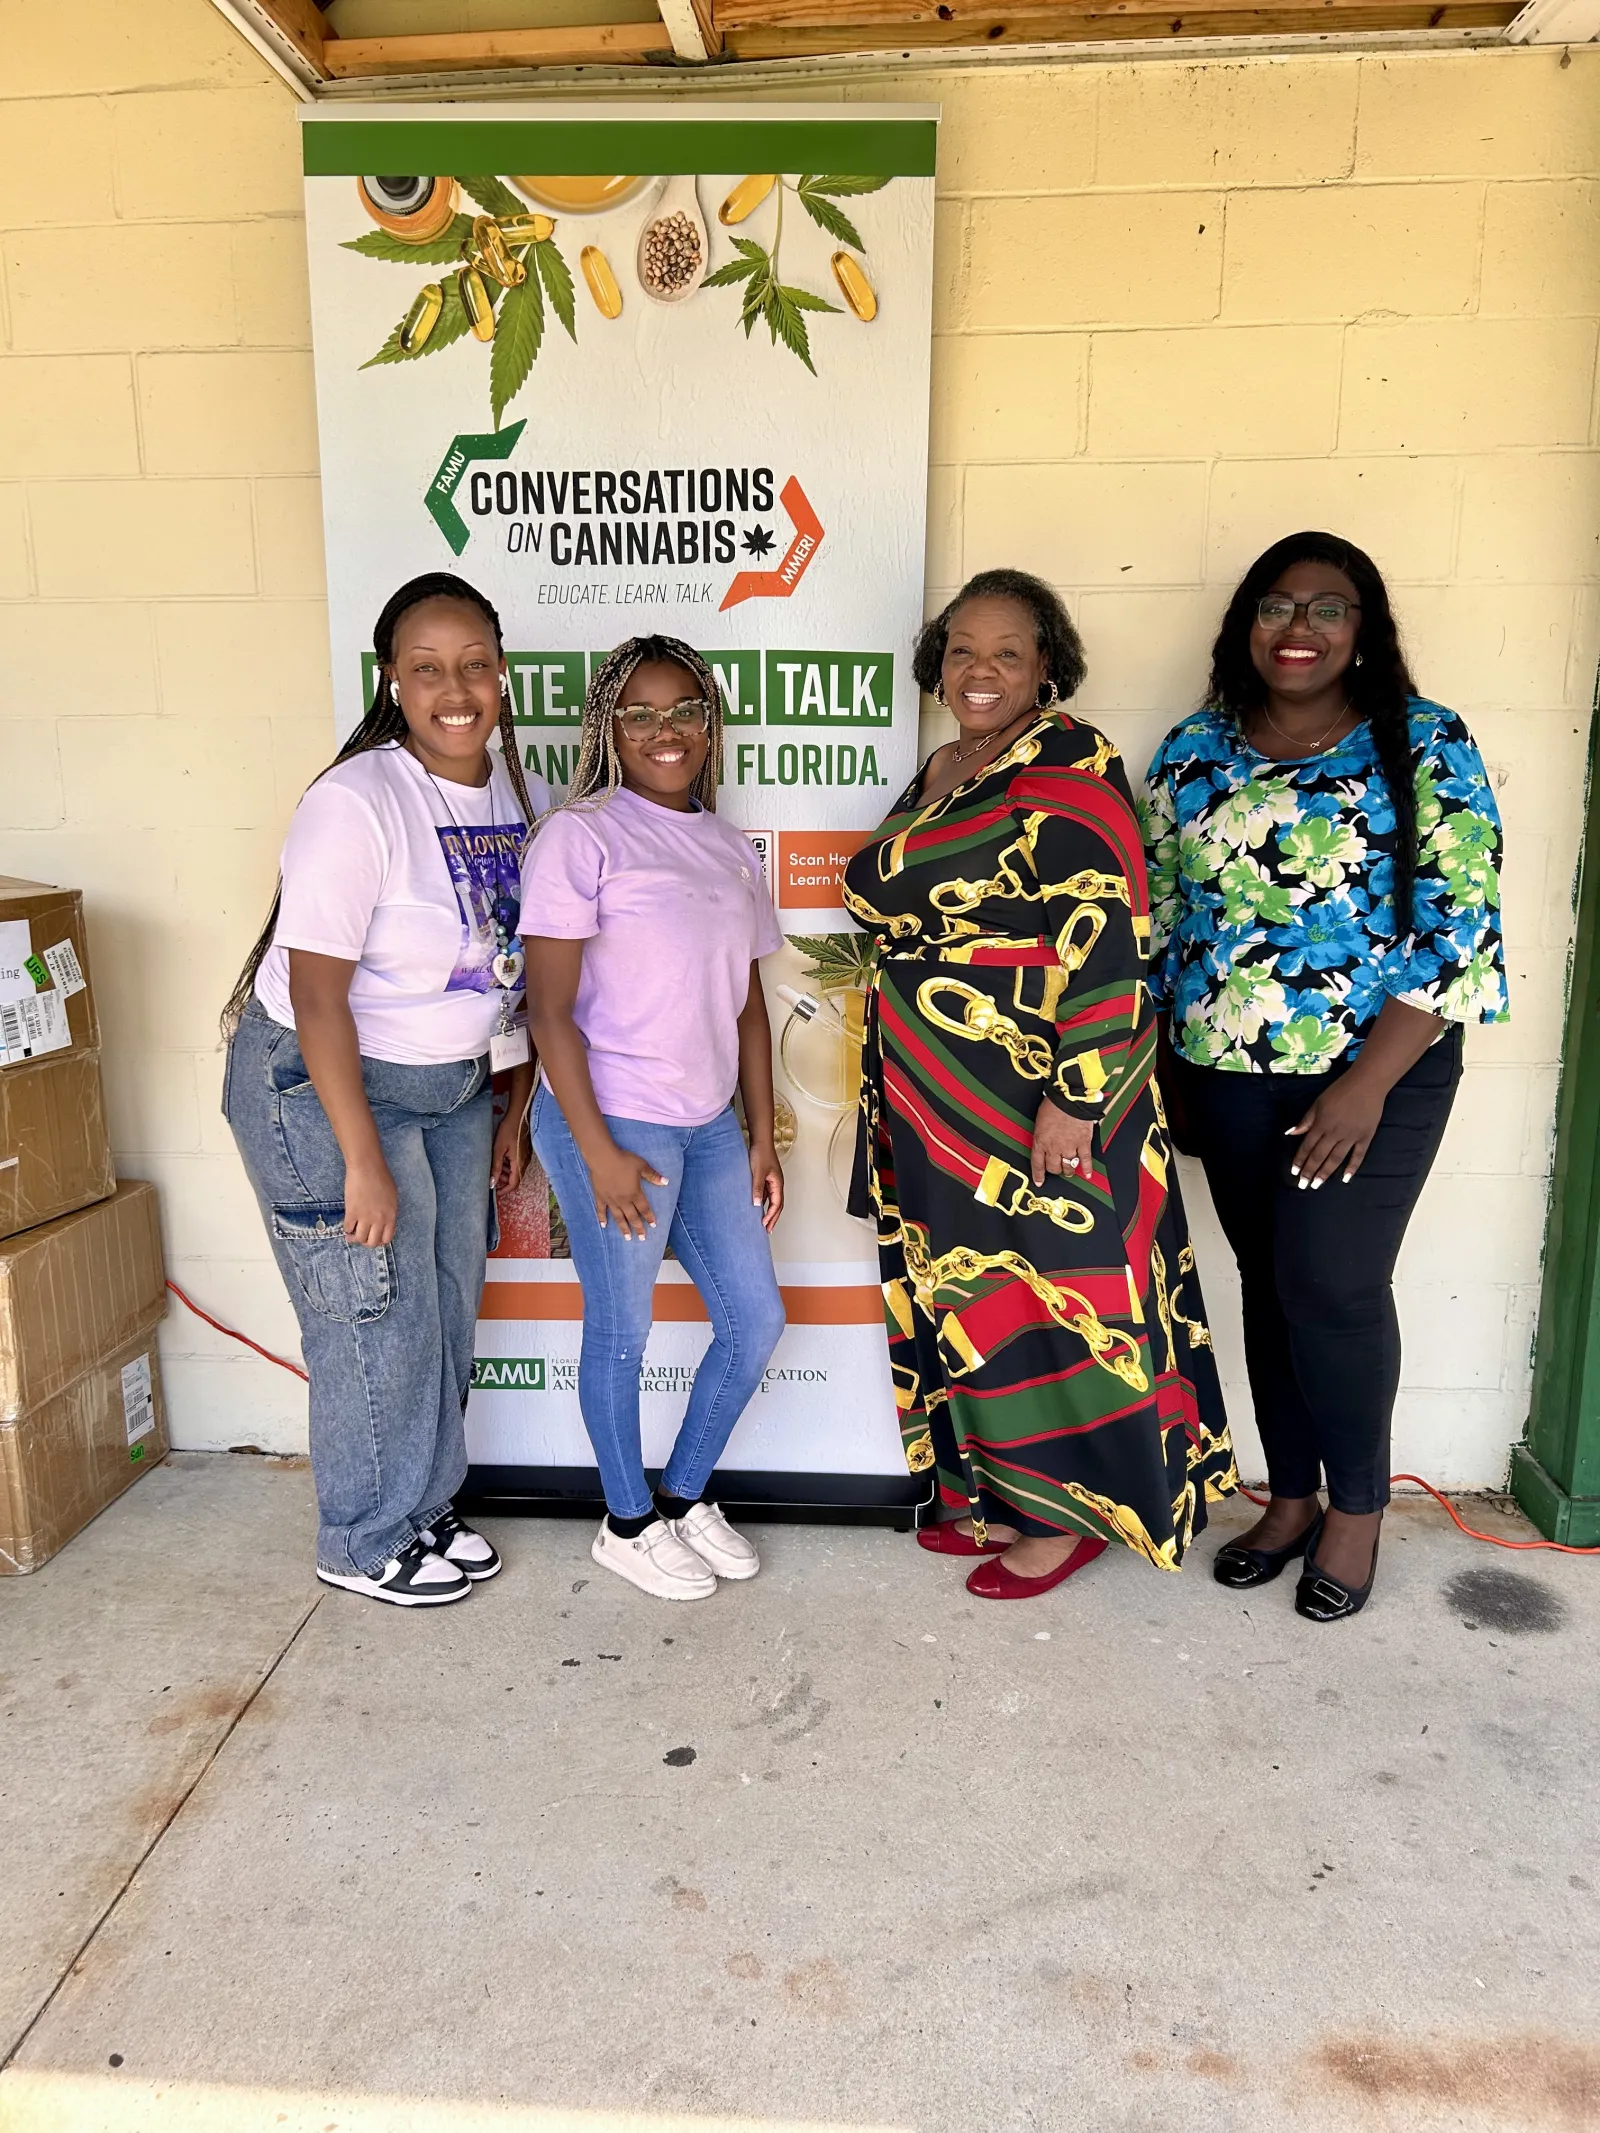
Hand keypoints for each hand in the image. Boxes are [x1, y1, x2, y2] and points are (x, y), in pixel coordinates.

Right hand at [343, 1157, 397, 1246]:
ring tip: (351, 1234)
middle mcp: (379, 1220)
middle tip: (361, 1237)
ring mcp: (365, 1217)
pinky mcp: (352, 1212)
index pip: (387, 1238)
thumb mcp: (392, 1196)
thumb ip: (389, 1210)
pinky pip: (348, 1228)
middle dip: (366, 1242)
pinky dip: (347, 1229)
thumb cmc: (381, 1177)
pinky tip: (347, 1225)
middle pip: (372, 1242)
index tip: (374, 1237)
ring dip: (355, 1238)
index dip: (379, 1241)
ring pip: (359, 1238)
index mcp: (391, 1216)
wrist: (367, 1167)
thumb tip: (383, 1220)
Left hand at [491, 1108, 527, 1191]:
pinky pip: (516, 1163)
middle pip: (515, 1179)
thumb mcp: (498, 1150)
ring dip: (505, 1173)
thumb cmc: (508, 1130)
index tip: (495, 1193)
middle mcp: (524, 1162)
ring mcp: (525, 1157)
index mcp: (519, 1164)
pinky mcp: (524, 1152)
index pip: (514, 1184)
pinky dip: (508, 1165)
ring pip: (515, 1171)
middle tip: (491, 1177)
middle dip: (503, 1181)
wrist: (518, 1116)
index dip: (504, 1191)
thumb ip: (495, 1167)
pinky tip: (500, 1158)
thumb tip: (492, 1183)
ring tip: (494, 1166)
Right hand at [586, 1141, 667, 1240]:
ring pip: (618, 1217)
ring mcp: (611, 1200)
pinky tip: (603, 1226)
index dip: (649, 1217)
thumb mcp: (642, 1166)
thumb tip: (666, 1182)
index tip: (653, 1226)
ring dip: (623, 1228)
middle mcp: (623, 1200)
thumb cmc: (624, 1161)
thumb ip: (653, 1176)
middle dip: (638, 1228)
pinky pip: (601, 1210)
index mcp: (634, 1193)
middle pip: (632, 1217)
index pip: (644, 1209)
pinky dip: (602, 1218)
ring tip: (627, 1238)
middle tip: (642, 1238)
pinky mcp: (600, 1197)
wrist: (603, 1158)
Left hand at [749, 1141, 784, 1231]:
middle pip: (777, 1205)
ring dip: (768, 1212)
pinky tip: (756, 1208)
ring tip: (763, 1222)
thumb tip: (756, 1204)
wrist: (760, 1141)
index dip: (771, 1216)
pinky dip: (762, 1203)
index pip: (777, 1204)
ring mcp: (771, 1182)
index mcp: (778, 1184)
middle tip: (767, 1230)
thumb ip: (757, 1188)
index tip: (764, 1225)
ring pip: (772, 1201)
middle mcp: (776, 1184)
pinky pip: (766, 1195)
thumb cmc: (761, 1154)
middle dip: (773, 1218)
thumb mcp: (758, 1172)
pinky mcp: (765, 1179)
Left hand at [1031, 1095, 1095, 1185]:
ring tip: (1069, 1170)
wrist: (1070, 1099)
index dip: (1038, 1174)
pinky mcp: (1083, 1144)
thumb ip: (1041, 1134)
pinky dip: (1086, 1168)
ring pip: (1068, 1166)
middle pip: (1053, 1167)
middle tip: (1056, 1169)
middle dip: (1054, 1170)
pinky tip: (1087, 1173)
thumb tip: (1043, 1140)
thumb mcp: (1040, 1120)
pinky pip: (1085, 1160)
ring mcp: (1069, 1147)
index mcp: (1041, 1141)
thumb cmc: (1054, 1105)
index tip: (1039, 1181)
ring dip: (1068, 1170)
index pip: (1037, 1163)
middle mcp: (1054, 1147)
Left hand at [1286, 1069, 1386, 1186]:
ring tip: (1317, 1185)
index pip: (1307, 1147)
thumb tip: (1291, 1133)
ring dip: (1325, 1173)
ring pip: (1335, 1159)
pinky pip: (1358, 1156)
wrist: (1367, 1084)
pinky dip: (1351, 1168)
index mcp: (1321, 1124)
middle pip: (1319, 1156)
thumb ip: (1306, 1120)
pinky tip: (1344, 1179)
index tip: (1294, 1172)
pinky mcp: (1365, 1137)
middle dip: (1310, 1172)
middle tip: (1303, 1185)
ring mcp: (1351, 1137)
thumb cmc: (1340, 1091)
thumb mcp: (1318, 1103)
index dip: (1300, 1160)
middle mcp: (1334, 1133)